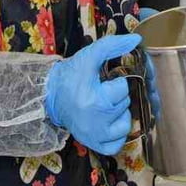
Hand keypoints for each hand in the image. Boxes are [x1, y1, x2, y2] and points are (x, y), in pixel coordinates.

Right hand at [44, 33, 141, 154]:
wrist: (49, 96)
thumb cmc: (70, 76)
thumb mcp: (89, 57)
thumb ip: (112, 46)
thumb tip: (136, 40)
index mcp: (95, 100)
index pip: (123, 88)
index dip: (117, 81)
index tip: (106, 81)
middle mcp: (96, 122)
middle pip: (126, 104)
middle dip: (119, 96)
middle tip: (104, 92)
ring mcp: (95, 136)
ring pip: (126, 125)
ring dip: (121, 114)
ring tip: (107, 106)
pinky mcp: (93, 144)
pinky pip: (117, 145)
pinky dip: (117, 135)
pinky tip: (109, 123)